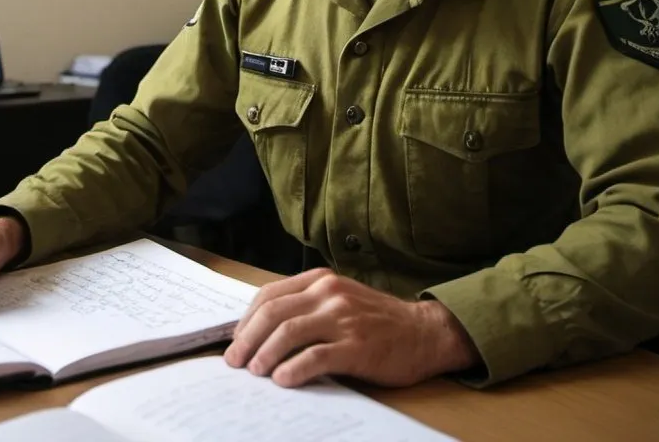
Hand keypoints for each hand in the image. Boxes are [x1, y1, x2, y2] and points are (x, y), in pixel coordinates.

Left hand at [224, 268, 476, 387]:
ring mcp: (343, 318)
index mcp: (320, 279)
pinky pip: (316, 356)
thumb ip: (307, 306)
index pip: (269, 295)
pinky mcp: (356, 346)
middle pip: (274, 313)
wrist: (423, 331)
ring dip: (265, 354)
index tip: (236, 340)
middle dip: (247, 338)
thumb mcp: (339, 299)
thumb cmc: (377, 320)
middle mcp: (329, 293)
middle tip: (235, 361)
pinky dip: (294, 369)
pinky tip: (282, 380)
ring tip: (254, 372)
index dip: (246, 319)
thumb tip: (262, 331)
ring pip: (289, 332)